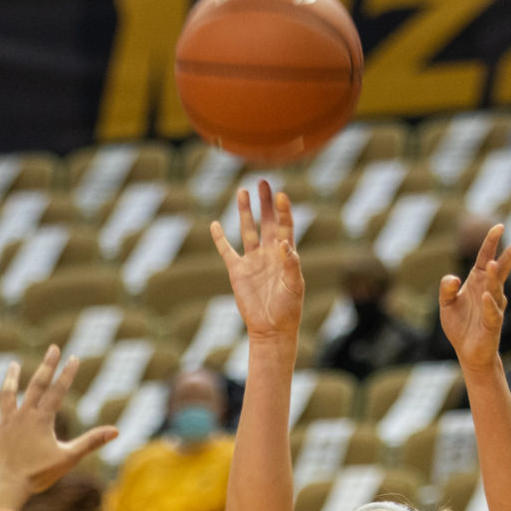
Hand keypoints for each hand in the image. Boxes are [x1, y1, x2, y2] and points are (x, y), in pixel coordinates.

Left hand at [0, 346, 116, 493]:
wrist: (7, 487)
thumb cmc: (39, 475)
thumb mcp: (69, 458)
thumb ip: (91, 442)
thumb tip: (116, 431)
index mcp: (42, 419)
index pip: (57, 391)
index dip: (67, 374)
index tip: (73, 357)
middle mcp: (23, 416)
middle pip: (36, 385)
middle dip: (46, 366)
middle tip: (53, 348)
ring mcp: (6, 424)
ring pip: (8, 395)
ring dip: (12, 378)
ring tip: (14, 364)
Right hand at [209, 180, 303, 344]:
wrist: (271, 328)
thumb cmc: (289, 308)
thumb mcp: (294, 285)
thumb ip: (291, 264)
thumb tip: (284, 244)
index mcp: (285, 254)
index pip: (285, 226)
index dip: (284, 210)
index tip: (282, 195)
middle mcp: (269, 253)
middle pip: (267, 221)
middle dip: (265, 202)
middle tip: (263, 182)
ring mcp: (252, 260)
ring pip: (247, 230)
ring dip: (245, 212)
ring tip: (243, 192)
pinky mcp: (237, 271)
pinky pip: (227, 250)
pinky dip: (220, 238)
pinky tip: (215, 224)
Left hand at [438, 222, 510, 373]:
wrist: (469, 353)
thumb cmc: (460, 326)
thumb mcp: (446, 304)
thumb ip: (446, 289)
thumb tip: (454, 278)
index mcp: (477, 282)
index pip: (485, 258)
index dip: (491, 243)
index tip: (499, 227)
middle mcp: (488, 291)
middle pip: (499, 270)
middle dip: (508, 257)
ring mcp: (493, 307)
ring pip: (495, 289)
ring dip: (493, 277)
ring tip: (490, 264)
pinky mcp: (492, 324)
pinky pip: (492, 312)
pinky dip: (489, 304)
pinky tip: (486, 295)